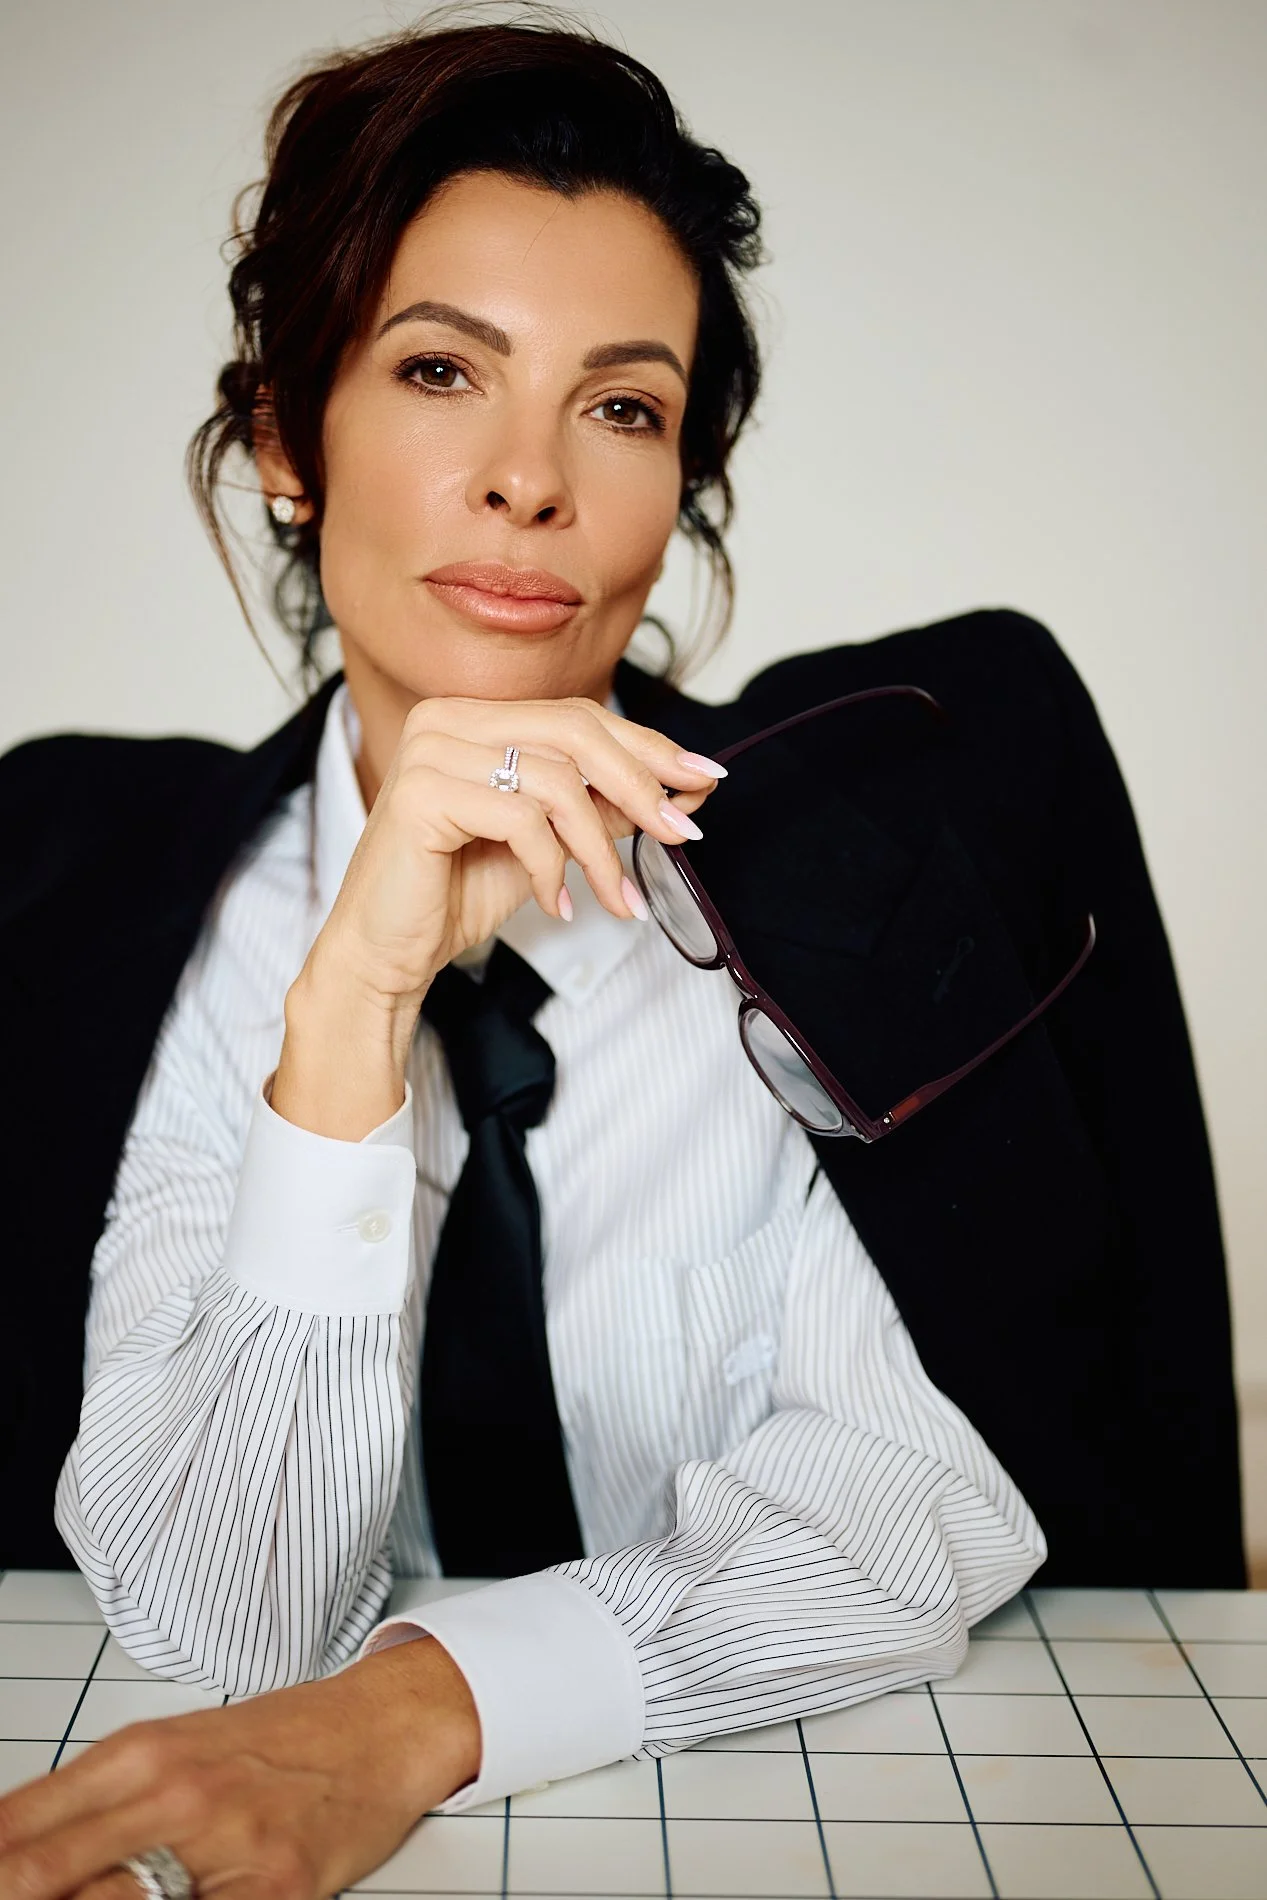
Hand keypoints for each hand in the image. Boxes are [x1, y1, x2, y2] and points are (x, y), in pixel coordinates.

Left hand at [0, 1637, 478, 1899]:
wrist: (380, 1729)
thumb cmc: (280, 1742)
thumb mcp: (174, 1751)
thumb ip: (94, 1803)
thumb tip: (12, 1852)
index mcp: (138, 1754)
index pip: (14, 1828)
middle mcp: (172, 1793)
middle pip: (37, 1874)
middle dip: (13, 1892)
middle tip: (9, 1897)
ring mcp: (223, 1844)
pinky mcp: (272, 1890)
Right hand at [272, 695, 723, 1134]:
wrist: (384, 952)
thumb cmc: (454, 895)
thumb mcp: (550, 845)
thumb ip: (606, 809)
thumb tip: (688, 791)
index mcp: (473, 717)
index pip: (580, 716)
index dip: (650, 746)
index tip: (706, 779)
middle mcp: (446, 719)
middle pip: (575, 732)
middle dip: (641, 785)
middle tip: (682, 834)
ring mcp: (430, 751)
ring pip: (556, 782)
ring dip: (601, 850)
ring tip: (616, 899)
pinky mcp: (421, 794)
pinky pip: (522, 820)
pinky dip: (552, 870)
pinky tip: (557, 906)